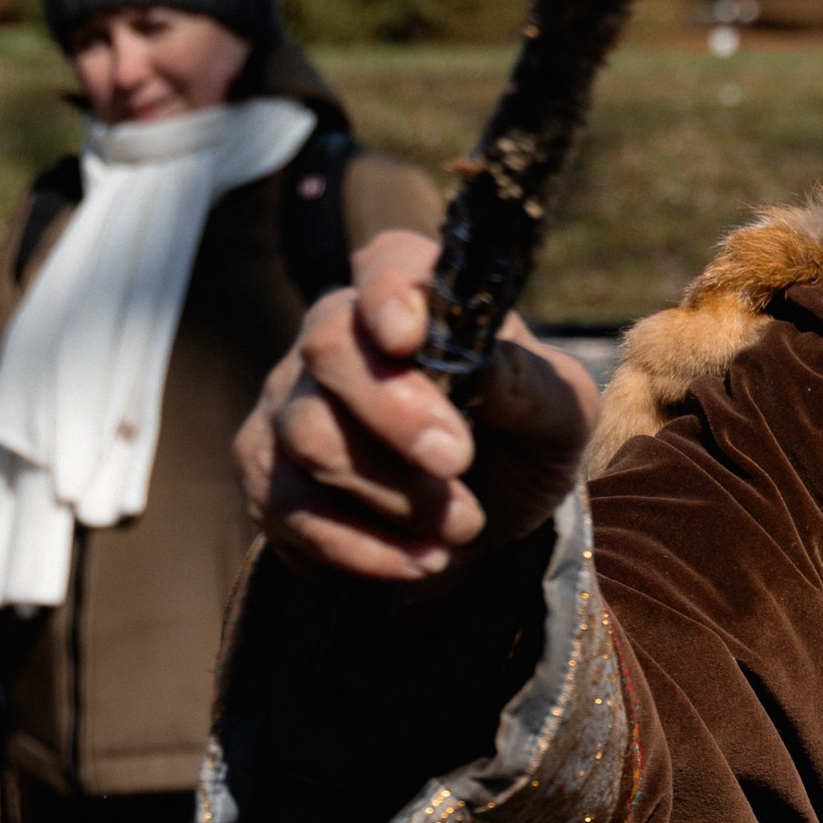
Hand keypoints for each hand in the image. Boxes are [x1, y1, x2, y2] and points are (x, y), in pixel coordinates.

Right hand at [235, 229, 596, 585]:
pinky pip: (293, 508)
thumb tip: (482, 359)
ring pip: (311, 436)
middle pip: (330, 347)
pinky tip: (422, 560)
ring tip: (461, 525)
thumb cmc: (518, 450)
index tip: (409, 339)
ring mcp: (290, 405)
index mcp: (414, 301)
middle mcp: (337, 337)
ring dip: (395, 493)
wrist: (480, 539)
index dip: (389, 292)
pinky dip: (365, 546)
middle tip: (457, 459)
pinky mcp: (267, 477)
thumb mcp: (555, 419)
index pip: (387, 263)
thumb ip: (528, 383)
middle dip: (394, 410)